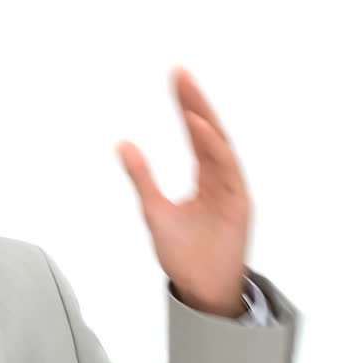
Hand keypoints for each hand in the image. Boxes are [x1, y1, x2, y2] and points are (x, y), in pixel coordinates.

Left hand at [117, 67, 250, 317]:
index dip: (187, 104)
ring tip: (188, 99)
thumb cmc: (184, 254)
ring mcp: (232, 190)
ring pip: (220, 147)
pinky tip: (200, 127)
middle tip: (180, 73)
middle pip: (210, 132)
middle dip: (196, 102)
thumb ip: (142, 178)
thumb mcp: (154, 211)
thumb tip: (123, 144)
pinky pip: (227, 170)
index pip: (197, 132)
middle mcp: (222, 178)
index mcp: (207, 177)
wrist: (202, 290)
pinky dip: (214, 147)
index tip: (177, 75)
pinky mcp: (238, 204)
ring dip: (205, 121)